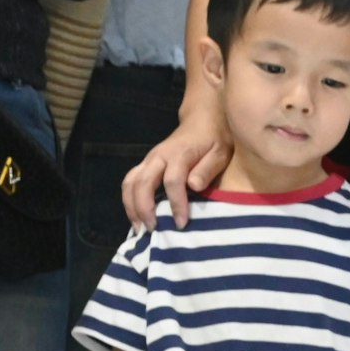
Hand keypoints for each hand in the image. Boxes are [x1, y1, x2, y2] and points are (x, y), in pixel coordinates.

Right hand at [122, 110, 232, 229]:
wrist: (202, 120)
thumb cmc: (215, 139)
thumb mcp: (220, 153)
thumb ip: (207, 169)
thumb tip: (194, 186)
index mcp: (179, 154)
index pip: (173, 181)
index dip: (176, 203)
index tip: (181, 223)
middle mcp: (158, 157)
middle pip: (142, 182)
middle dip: (144, 208)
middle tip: (152, 230)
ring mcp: (149, 160)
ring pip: (130, 182)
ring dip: (131, 206)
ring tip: (139, 228)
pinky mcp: (146, 165)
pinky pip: (131, 182)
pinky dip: (130, 200)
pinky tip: (137, 217)